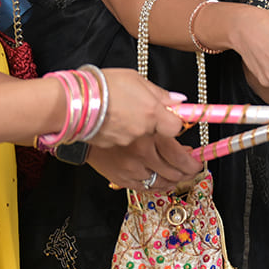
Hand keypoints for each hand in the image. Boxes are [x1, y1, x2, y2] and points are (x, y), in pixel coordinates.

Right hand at [82, 69, 201, 188]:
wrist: (73, 110)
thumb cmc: (102, 92)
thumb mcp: (135, 82)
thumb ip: (160, 95)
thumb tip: (179, 101)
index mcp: (152, 120)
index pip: (180, 133)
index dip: (188, 138)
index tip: (193, 143)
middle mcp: (144, 145)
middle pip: (177, 164)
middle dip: (190, 167)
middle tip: (195, 166)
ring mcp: (131, 163)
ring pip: (163, 179)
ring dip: (176, 179)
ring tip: (182, 176)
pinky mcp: (119, 174)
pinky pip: (145, 186)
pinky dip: (157, 186)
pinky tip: (162, 181)